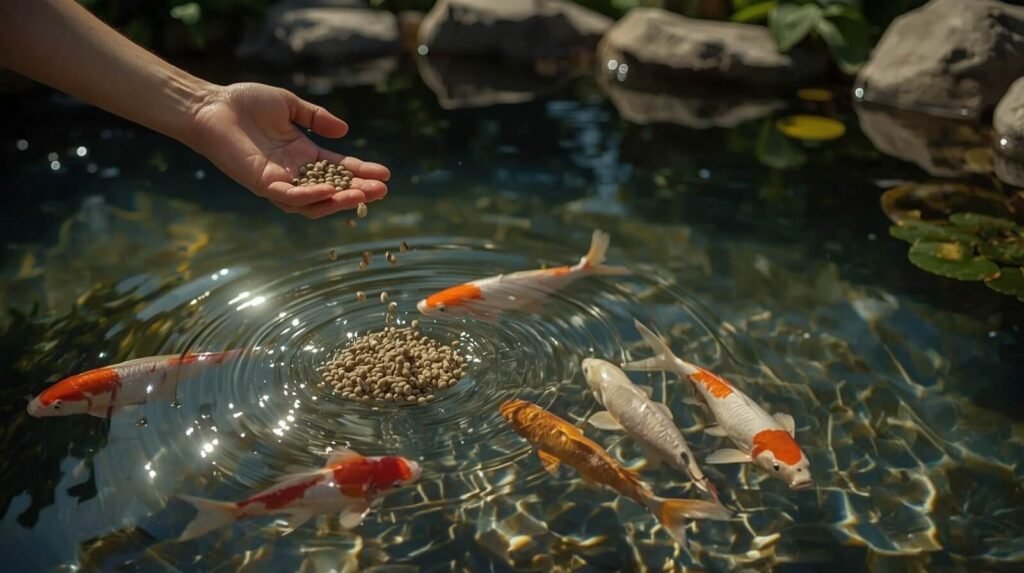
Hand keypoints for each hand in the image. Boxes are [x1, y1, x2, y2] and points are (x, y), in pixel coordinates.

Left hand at [187, 82, 389, 218]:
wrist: (210, 105)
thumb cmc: (244, 103)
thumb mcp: (290, 106)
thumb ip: (316, 118)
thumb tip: (344, 131)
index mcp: (302, 155)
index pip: (338, 168)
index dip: (361, 172)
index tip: (385, 174)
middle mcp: (293, 173)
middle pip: (332, 189)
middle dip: (358, 191)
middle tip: (382, 191)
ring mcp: (277, 182)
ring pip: (314, 202)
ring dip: (339, 200)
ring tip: (363, 195)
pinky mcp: (261, 183)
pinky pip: (288, 197)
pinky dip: (309, 196)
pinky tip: (328, 191)